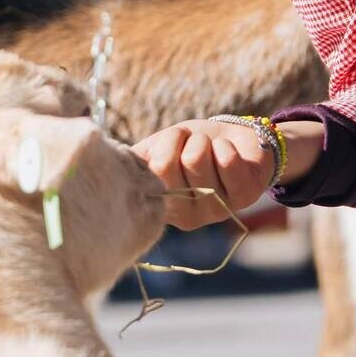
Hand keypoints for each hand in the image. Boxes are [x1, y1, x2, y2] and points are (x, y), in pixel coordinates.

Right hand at [135, 117, 313, 229]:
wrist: (232, 139)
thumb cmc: (189, 145)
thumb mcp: (154, 150)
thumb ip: (132, 161)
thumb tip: (111, 162)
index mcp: (159, 207)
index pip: (138, 180)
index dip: (152, 154)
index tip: (164, 147)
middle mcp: (186, 217)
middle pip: (164, 165)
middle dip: (176, 140)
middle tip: (189, 145)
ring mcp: (216, 210)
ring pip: (195, 157)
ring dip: (202, 140)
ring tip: (209, 148)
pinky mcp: (244, 196)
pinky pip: (226, 160)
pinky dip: (225, 145)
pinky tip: (228, 152)